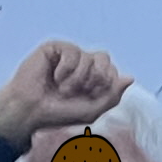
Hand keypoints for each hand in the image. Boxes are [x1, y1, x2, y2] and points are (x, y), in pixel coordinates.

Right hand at [0, 38, 130, 146]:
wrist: (31, 111)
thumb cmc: (59, 113)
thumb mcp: (92, 110)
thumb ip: (113, 95)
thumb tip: (130, 77)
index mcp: (93, 77)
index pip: (113, 71)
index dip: (105, 85)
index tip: (89, 96)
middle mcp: (82, 63)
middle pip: (104, 58)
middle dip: (96, 79)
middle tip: (79, 91)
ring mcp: (68, 54)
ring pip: (89, 57)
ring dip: (78, 79)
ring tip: (63, 89)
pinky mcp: (54, 48)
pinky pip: (72, 52)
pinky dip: (66, 70)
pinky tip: (54, 78)